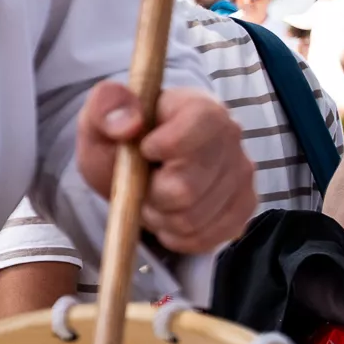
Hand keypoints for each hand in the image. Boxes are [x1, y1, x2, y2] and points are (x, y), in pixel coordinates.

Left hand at [73, 84, 255, 252]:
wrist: (138, 164)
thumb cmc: (120, 140)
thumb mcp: (99, 118)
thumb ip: (107, 107)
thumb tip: (129, 124)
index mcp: (199, 106)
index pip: (201, 125)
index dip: (164, 146)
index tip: (144, 151)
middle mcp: (231, 136)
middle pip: (186, 189)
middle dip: (150, 194)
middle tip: (140, 183)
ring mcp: (242, 172)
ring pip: (192, 220)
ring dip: (160, 218)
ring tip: (154, 197)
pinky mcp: (245, 204)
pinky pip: (207, 238)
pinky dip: (178, 236)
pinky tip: (170, 214)